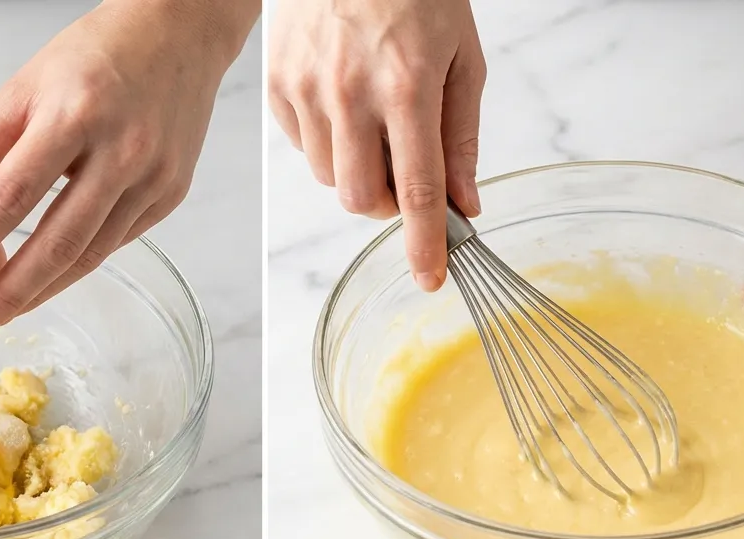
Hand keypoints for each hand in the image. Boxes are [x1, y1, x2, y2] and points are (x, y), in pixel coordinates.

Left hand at [0, 0, 252, 339]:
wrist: (178, 34)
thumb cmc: (96, 54)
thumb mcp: (23, 86)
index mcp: (75, 114)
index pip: (15, 193)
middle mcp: (122, 150)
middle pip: (60, 241)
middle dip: (10, 292)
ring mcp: (153, 177)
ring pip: (91, 253)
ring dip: (42, 290)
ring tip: (1, 312)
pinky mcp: (171, 194)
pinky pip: (116, 242)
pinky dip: (77, 264)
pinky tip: (45, 280)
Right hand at [269, 0, 484, 291]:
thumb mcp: (462, 55)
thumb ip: (463, 135)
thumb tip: (465, 202)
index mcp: (408, 85)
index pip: (418, 188)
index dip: (425, 243)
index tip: (430, 279)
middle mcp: (351, 93)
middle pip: (363, 198)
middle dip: (387, 205)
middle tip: (406, 178)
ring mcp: (307, 89)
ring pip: (330, 179)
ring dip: (358, 173)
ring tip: (375, 125)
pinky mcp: (278, 85)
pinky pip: (303, 148)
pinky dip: (329, 145)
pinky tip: (344, 105)